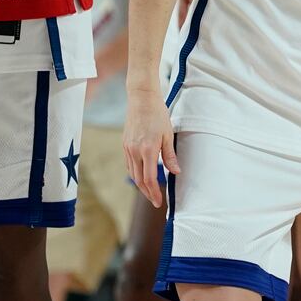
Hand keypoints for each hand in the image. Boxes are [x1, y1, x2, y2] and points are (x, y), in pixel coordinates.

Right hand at [123, 89, 179, 206]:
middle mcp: (135, 151)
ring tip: (150, 191)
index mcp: (148, 149)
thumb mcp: (168, 134)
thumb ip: (170, 155)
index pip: (149, 179)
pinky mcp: (125, 144)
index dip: (154, 192)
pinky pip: (129, 164)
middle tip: (155, 201)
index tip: (158, 202)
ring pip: (132, 173)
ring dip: (141, 185)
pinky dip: (135, 174)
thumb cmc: (158, 114)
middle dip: (147, 192)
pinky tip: (141, 176)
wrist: (141, 98)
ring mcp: (128, 148)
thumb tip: (176, 172)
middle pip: (139, 180)